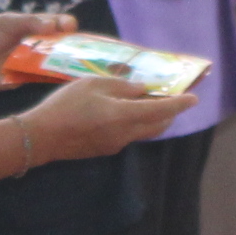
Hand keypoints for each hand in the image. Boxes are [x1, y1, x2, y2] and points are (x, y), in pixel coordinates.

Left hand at [0, 8, 73, 96]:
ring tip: (80, 61)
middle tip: (79, 46)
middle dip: (73, 43)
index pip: (56, 23)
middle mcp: (35, 43)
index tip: (69, 26)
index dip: (66, 24)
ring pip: (57, 60)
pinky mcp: (27, 78)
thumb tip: (52, 25)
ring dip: (69, 60)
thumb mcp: (5, 23)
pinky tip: (67, 74)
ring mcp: (33, 62)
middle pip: (61, 42)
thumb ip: (28, 23)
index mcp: (31, 26)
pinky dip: (56, 75)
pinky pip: (45, 77)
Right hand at [29, 75, 191, 159]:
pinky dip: (133, 123)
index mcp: (125, 115)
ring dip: (151, 118)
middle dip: (169, 113)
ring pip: (143, 131)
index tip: (194, 98)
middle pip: (157, 125)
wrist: (41, 137)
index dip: (179, 104)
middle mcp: (126, 134)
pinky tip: (119, 111)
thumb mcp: (93, 85)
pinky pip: (128, 134)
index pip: (161, 110)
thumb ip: (121, 86)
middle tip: (170, 97)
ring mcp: (116, 144)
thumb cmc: (65, 105)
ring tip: (145, 101)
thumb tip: (141, 90)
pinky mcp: (105, 149)